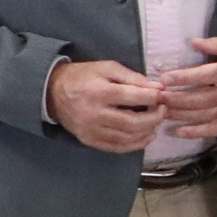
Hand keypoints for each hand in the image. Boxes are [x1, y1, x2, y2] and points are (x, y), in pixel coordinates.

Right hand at [45, 57, 162, 154]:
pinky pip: (116, 147)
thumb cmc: (83, 77)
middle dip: (154, 118)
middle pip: (132, 122)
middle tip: (163, 110)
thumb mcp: (107, 68)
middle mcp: (93, 114)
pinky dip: (135, 144)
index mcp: (98, 92)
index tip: (163, 95)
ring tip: (156, 122)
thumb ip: (133, 78)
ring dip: (147, 131)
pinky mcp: (88, 140)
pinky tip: (146, 136)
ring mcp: (90, 130)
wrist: (52, 92)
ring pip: (126, 137)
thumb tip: (158, 89)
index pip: (132, 97)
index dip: (153, 97)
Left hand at [155, 35, 216, 138]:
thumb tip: (194, 42)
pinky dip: (197, 132)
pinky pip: (216, 128)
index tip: (165, 79)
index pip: (206, 76)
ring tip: (161, 112)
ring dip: (181, 115)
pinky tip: (180, 132)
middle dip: (176, 99)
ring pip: (205, 114)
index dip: (184, 78)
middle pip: (201, 98)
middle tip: (157, 98)